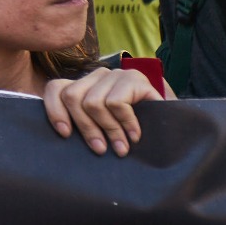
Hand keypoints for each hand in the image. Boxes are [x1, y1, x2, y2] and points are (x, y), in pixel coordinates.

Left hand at [43, 66, 162, 156]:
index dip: (55, 110)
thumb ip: (82, 124)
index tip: (65, 134)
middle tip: (100, 150)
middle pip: (72, 97)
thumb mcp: (100, 127)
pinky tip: (135, 136)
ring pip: (93, 102)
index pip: (56, 88)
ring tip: (120, 148)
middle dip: (85, 127)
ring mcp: (116, 74)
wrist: (170, 125)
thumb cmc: (129, 132)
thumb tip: (62, 135)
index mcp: (83, 85)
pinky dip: (125, 123)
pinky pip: (117, 103)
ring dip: (108, 130)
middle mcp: (97, 75)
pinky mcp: (135, 79)